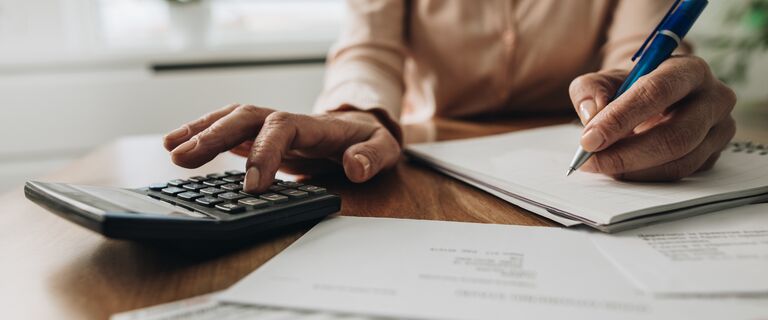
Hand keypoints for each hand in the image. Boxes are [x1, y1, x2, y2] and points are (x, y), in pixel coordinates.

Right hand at [163, 104, 400, 192]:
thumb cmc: (369, 142)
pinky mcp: (260, 136)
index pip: (282, 129)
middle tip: (184, 159)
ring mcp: (270, 126)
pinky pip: (227, 130)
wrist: (361, 131)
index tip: (253, 186)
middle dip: (214, 136)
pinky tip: (177, 145)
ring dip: (200, 131)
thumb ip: (372, 156)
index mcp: (314, 125)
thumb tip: (355, 167)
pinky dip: (201, 134)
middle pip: (245, 117)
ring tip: (170, 149)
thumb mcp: (384, 149)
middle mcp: (286, 121)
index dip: (264, 152)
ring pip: (230, 119)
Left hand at [569, 55, 736, 180]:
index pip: (656, 92)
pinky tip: (621, 170)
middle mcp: (714, 98)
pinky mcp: (714, 155)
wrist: (656, 98)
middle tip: (590, 161)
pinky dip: (645, 177)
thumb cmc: (630, 87)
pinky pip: (680, 174)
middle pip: (675, 135)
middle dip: (626, 154)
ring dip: (634, 170)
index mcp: (689, 69)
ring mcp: (720, 129)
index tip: (588, 140)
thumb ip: (589, 91)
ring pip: (679, 161)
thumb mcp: (603, 80)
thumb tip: (592, 115)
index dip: (620, 118)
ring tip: (601, 166)